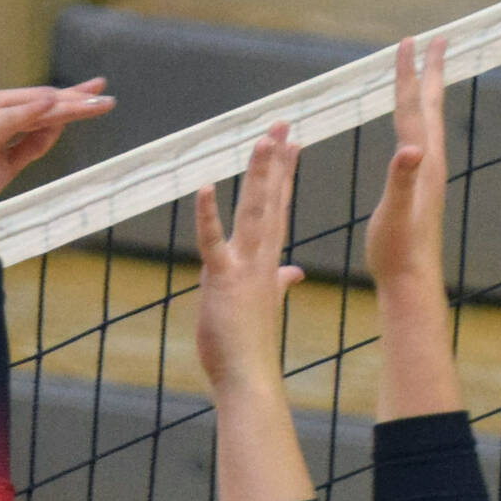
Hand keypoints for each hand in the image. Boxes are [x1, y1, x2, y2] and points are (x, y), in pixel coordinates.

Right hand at [0, 79, 112, 189]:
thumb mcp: (8, 162)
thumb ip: (32, 144)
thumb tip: (58, 127)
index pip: (39, 102)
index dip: (69, 98)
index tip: (96, 93)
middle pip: (41, 99)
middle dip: (75, 96)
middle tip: (104, 90)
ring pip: (35, 107)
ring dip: (67, 104)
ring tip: (95, 101)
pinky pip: (12, 122)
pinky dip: (32, 114)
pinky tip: (54, 108)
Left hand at [194, 123, 306, 395]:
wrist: (248, 376)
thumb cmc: (250, 346)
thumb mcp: (265, 305)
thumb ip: (279, 283)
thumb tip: (293, 274)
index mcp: (268, 262)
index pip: (279, 209)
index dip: (285, 176)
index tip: (292, 145)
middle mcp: (260, 258)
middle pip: (271, 200)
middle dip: (277, 160)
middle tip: (283, 123)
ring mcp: (243, 267)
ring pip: (253, 212)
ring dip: (259, 175)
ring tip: (263, 138)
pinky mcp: (222, 279)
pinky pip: (214, 241)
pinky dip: (209, 215)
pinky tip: (207, 185)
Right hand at [365, 37, 447, 292]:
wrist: (411, 281)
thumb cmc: (398, 251)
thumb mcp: (395, 214)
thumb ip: (402, 180)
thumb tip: (411, 151)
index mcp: (421, 162)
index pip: (412, 108)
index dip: (407, 74)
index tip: (407, 42)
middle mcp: (429, 163)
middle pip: (430, 107)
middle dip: (431, 72)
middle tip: (437, 40)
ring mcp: (427, 175)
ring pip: (430, 123)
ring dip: (428, 94)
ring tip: (428, 75)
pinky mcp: (422, 188)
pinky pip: (422, 141)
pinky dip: (419, 123)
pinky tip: (415, 129)